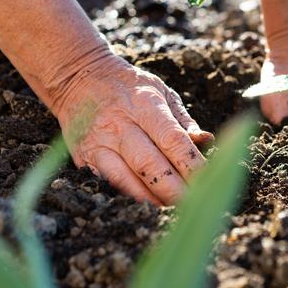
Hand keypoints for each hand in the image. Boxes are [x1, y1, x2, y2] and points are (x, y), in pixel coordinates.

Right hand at [50, 52, 212, 204]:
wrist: (78, 77)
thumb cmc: (130, 87)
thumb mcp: (161, 92)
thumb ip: (183, 120)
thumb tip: (206, 141)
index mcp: (145, 104)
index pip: (173, 140)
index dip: (191, 164)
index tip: (208, 181)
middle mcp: (120, 124)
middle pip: (149, 165)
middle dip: (173, 190)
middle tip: (192, 204)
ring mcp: (98, 141)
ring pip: (124, 179)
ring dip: (149, 199)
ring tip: (169, 210)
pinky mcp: (83, 156)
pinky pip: (107, 182)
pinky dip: (127, 196)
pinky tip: (145, 206)